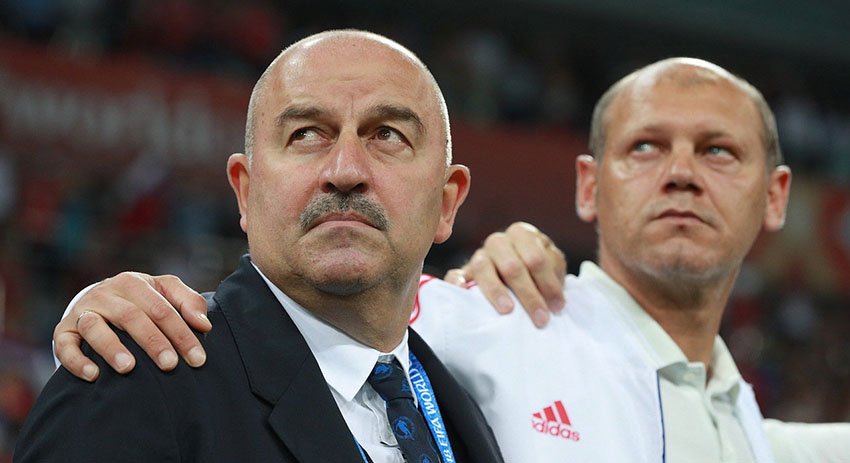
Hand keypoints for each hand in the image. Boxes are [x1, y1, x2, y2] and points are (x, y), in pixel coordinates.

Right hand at [54, 272, 210, 381]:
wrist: (100, 301)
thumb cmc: (142, 300)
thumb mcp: (166, 293)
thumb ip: (189, 303)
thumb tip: (204, 325)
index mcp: (134, 283)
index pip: (162, 308)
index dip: (181, 333)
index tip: (197, 358)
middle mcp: (106, 294)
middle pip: (131, 317)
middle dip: (153, 342)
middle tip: (170, 365)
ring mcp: (83, 311)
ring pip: (95, 326)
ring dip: (111, 347)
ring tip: (128, 367)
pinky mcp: (63, 330)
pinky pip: (65, 344)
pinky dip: (76, 360)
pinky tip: (93, 375)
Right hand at [444, 222, 565, 327]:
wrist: (514, 275)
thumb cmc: (536, 272)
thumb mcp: (551, 267)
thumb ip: (554, 275)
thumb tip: (557, 302)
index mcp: (522, 234)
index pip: (536, 258)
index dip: (549, 284)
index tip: (558, 307)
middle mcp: (498, 241)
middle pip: (512, 266)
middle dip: (529, 295)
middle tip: (541, 319)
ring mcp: (478, 256)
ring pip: (484, 269)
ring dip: (496, 291)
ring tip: (508, 311)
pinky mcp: (463, 273)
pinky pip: (456, 276)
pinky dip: (458, 284)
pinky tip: (463, 294)